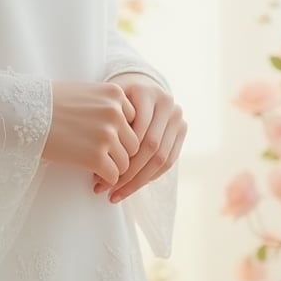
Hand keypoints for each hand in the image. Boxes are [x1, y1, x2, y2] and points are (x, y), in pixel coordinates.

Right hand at [42, 81, 139, 187]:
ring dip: (113, 167)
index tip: (108, 141)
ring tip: (97, 168)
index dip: (122, 134)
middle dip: (120, 153)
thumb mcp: (87, 93)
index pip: (134, 121)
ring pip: (125, 162)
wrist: (26, 112)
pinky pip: (113, 175)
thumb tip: (122, 129)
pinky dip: (105, 179)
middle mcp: (115, 113)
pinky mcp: (96, 156)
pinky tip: (94, 177)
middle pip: (133, 143)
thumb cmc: (52, 102)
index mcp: (115, 94)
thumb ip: (108, 106)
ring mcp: (107, 135)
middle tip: (104, 159)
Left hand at [93, 75, 185, 202]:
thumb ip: (106, 122)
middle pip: (151, 147)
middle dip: (128, 173)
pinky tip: (131, 187)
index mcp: (147, 93)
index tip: (98, 174)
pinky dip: (150, 177)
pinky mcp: (182, 130)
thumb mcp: (108, 103)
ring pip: (162, 158)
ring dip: (138, 181)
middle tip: (106, 189)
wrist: (139, 87)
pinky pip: (169, 161)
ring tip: (117, 194)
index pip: (137, 132)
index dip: (120, 156)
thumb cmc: (115, 98)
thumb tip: (98, 163)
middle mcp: (166, 103)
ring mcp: (177, 117)